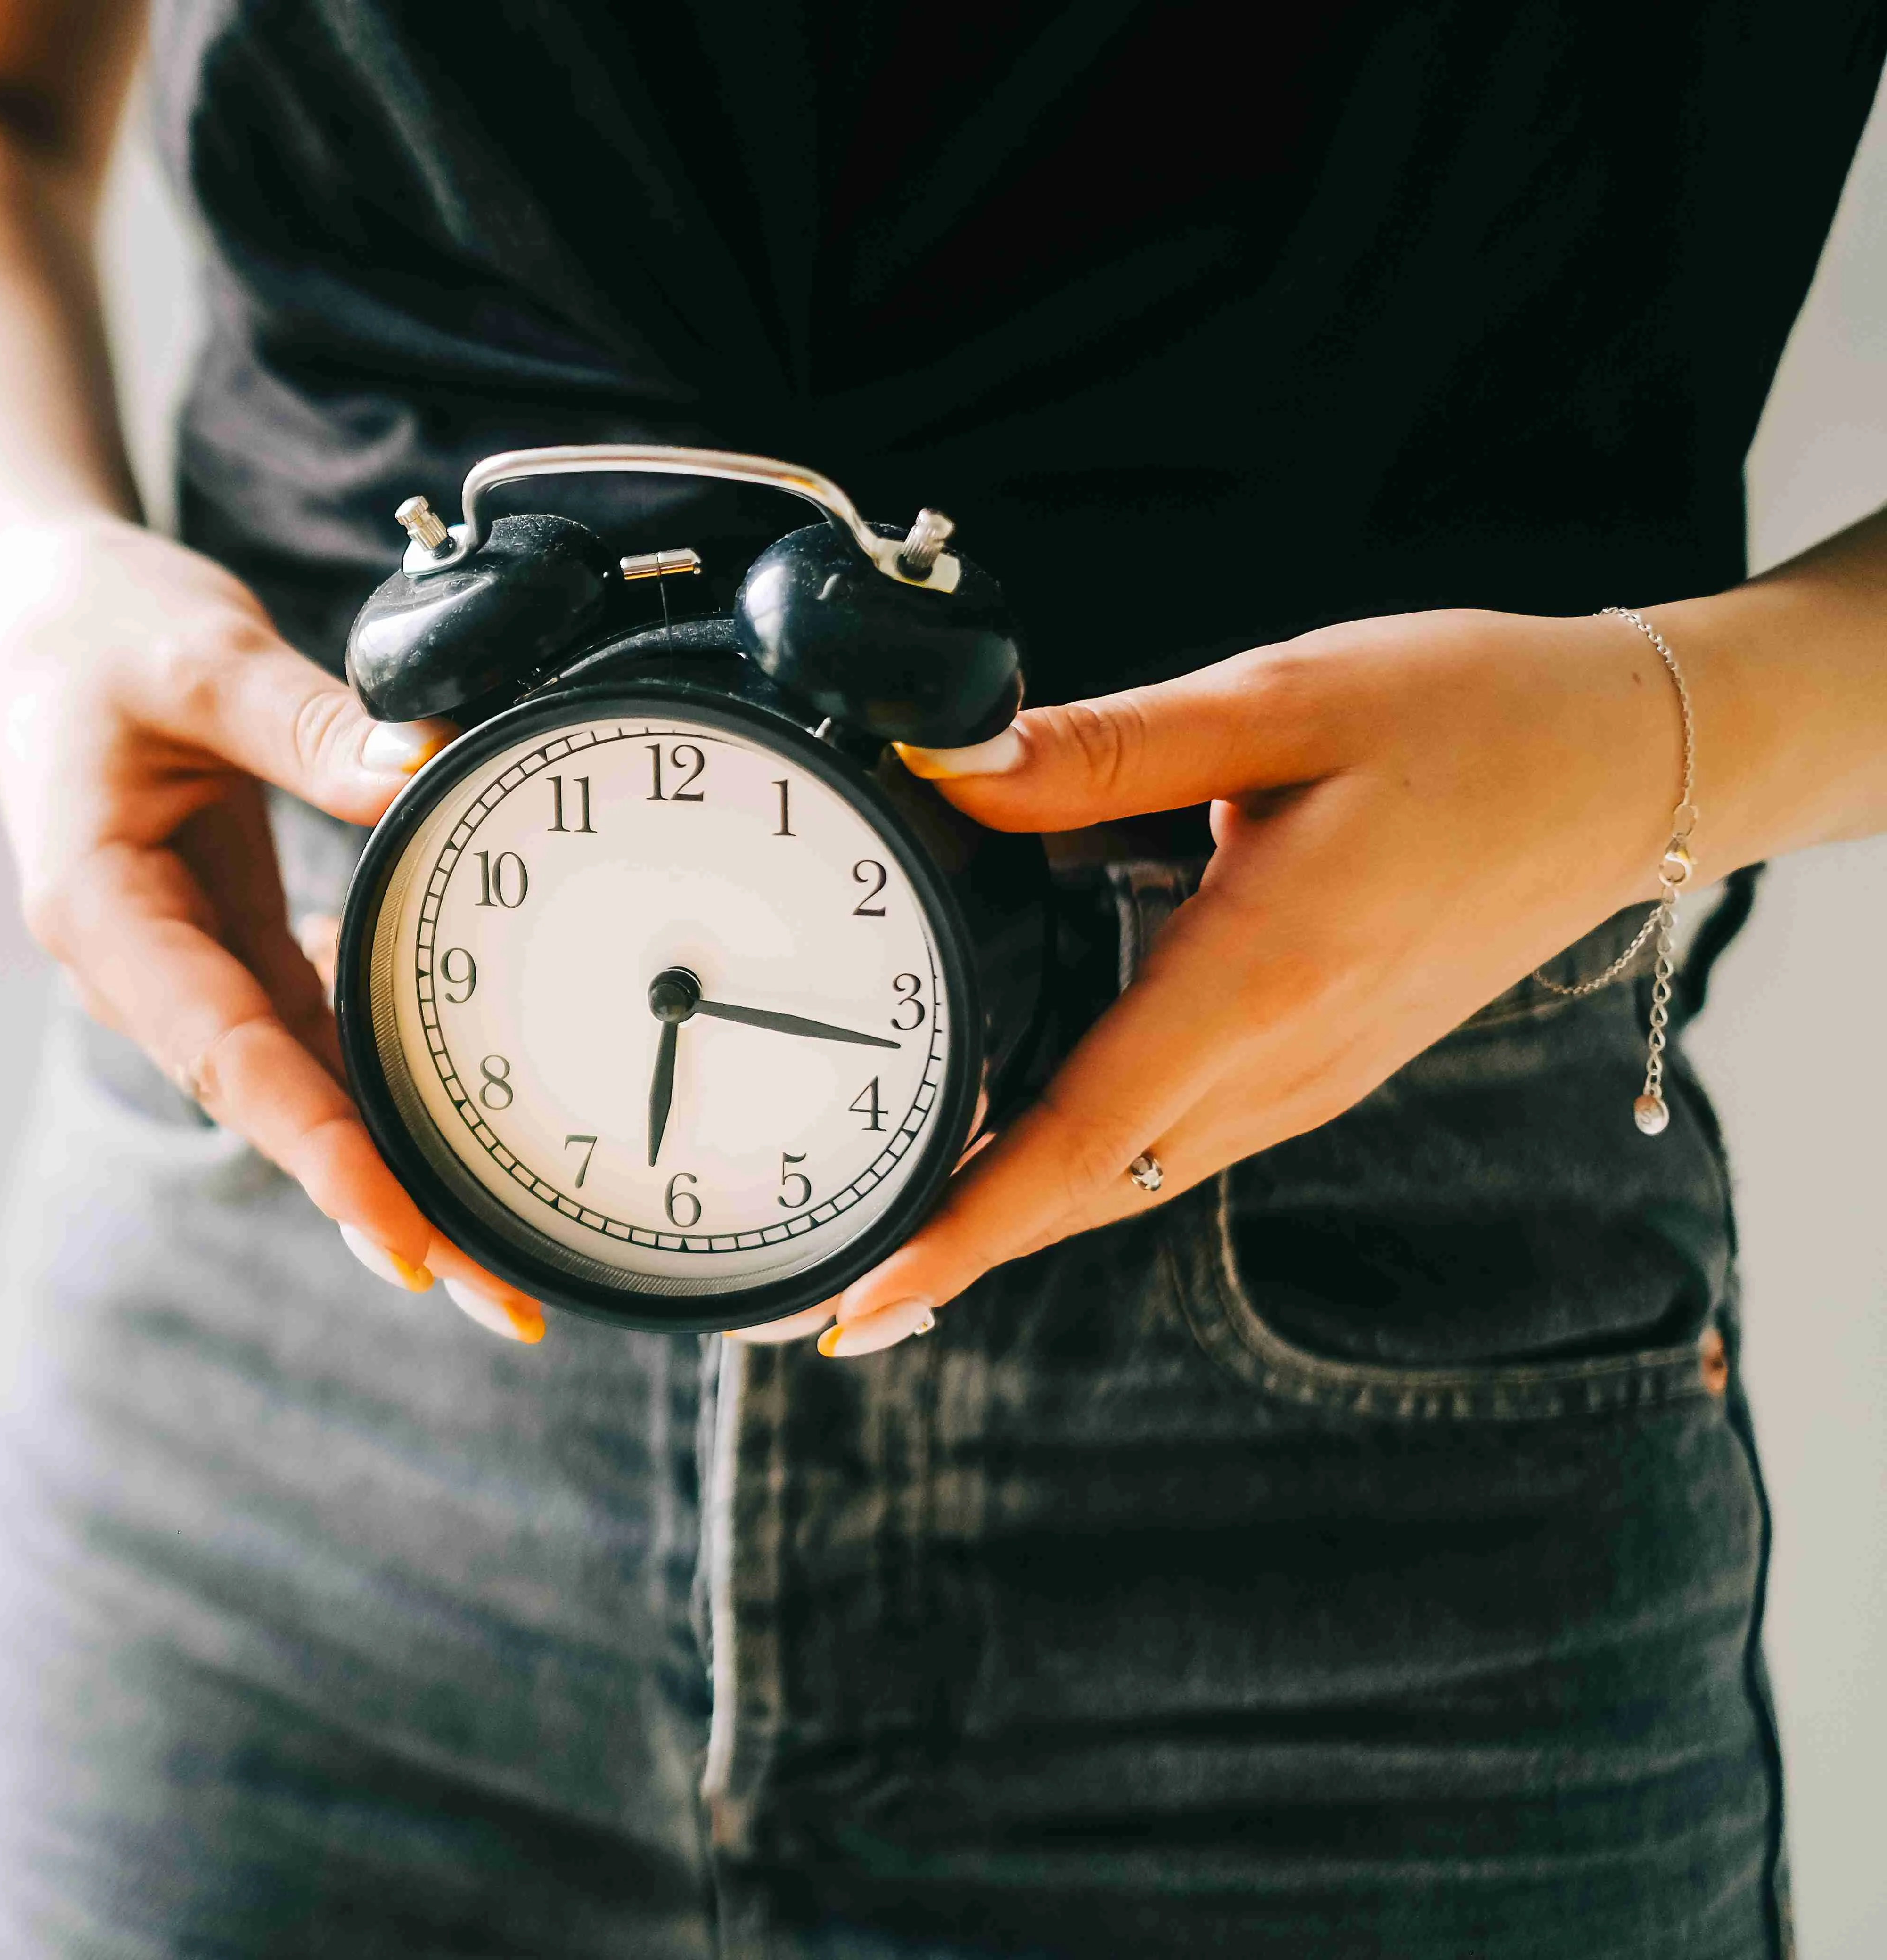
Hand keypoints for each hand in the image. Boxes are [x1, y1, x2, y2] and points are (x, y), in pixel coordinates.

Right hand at [0, 515, 546, 1342]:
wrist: (37, 608)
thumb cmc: (98, 628)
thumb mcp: (200, 653)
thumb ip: (310, 724)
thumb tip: (426, 767)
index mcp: (103, 911)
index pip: (229, 1059)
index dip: (321, 1156)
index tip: (408, 1245)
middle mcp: (140, 965)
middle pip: (274, 1107)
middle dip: (382, 1205)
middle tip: (508, 1299)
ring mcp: (185, 964)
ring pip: (300, 1087)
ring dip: (393, 1163)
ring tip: (513, 1250)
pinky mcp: (228, 944)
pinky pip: (313, 1031)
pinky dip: (382, 1080)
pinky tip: (470, 1120)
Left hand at [812, 607, 1699, 1356]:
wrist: (1636, 765)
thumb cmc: (1474, 717)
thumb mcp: (1278, 703)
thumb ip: (1101, 749)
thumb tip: (949, 762)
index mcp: (1265, 980)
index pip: (1077, 1142)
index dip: (963, 1231)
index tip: (863, 1302)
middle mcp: (1288, 1062)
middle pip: (1085, 1189)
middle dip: (954, 1249)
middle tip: (823, 1291)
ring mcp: (1313, 1079)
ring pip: (1129, 1176)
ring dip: (1012, 1213)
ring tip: (891, 1232)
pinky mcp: (1325, 1066)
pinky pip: (1178, 1139)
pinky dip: (1081, 1161)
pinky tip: (1011, 1134)